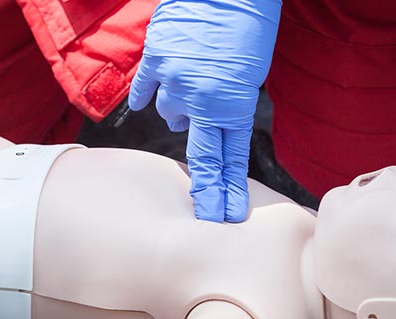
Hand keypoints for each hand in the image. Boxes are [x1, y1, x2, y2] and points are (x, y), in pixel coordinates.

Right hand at [129, 0, 281, 221]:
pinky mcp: (155, 59)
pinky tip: (148, 100)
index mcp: (232, 104)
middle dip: (207, 189)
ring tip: (191, 89)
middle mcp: (201, 99)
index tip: (225, 215)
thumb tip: (197, 123)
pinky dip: (148, 94)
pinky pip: (145, 89)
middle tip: (210, 213)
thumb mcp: (250, 72)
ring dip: (180, 109)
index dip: (225, 190)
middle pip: (201, 157)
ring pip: (170, 112)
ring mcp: (174, 81)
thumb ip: (225, 104)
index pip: (228, 159)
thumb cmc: (248, 25)